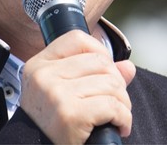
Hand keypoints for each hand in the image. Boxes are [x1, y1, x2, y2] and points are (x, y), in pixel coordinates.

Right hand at [20, 30, 136, 143]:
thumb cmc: (53, 127)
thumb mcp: (64, 94)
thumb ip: (96, 76)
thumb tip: (128, 67)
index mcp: (39, 65)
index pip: (77, 38)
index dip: (100, 52)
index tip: (106, 73)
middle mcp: (44, 76)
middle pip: (100, 62)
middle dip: (117, 83)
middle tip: (115, 102)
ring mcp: (55, 94)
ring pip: (110, 84)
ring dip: (122, 103)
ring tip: (116, 116)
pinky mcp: (69, 114)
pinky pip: (112, 106)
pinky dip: (124, 118)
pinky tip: (119, 127)